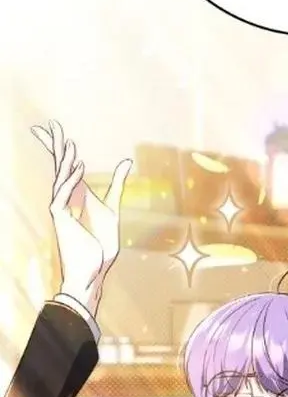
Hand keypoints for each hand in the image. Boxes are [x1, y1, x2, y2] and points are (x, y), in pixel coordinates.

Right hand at [34, 120, 132, 317]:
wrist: (94, 272)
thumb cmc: (99, 247)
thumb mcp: (113, 209)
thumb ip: (117, 184)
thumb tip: (125, 161)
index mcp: (76, 195)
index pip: (65, 166)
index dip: (60, 148)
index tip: (56, 129)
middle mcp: (66, 199)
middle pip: (58, 167)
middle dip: (54, 145)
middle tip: (51, 124)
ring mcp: (61, 208)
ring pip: (60, 177)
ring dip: (64, 160)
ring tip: (68, 142)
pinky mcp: (61, 218)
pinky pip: (63, 194)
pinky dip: (70, 179)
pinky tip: (78, 165)